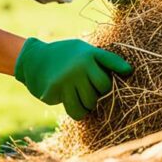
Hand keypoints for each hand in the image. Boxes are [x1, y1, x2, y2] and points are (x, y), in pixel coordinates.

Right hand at [13, 37, 131, 119]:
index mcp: (89, 54)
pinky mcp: (55, 92)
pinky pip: (73, 111)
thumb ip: (102, 60)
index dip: (120, 69)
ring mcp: (67, 79)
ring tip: (78, 95)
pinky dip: (73, 108)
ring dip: (86, 105)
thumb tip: (128, 72)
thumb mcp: (84, 50)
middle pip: (102, 91)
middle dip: (97, 93)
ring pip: (88, 105)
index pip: (110, 65)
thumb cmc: (65, 56)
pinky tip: (64, 96)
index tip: (128, 72)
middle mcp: (80, 66)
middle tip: (87, 88)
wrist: (33, 58)